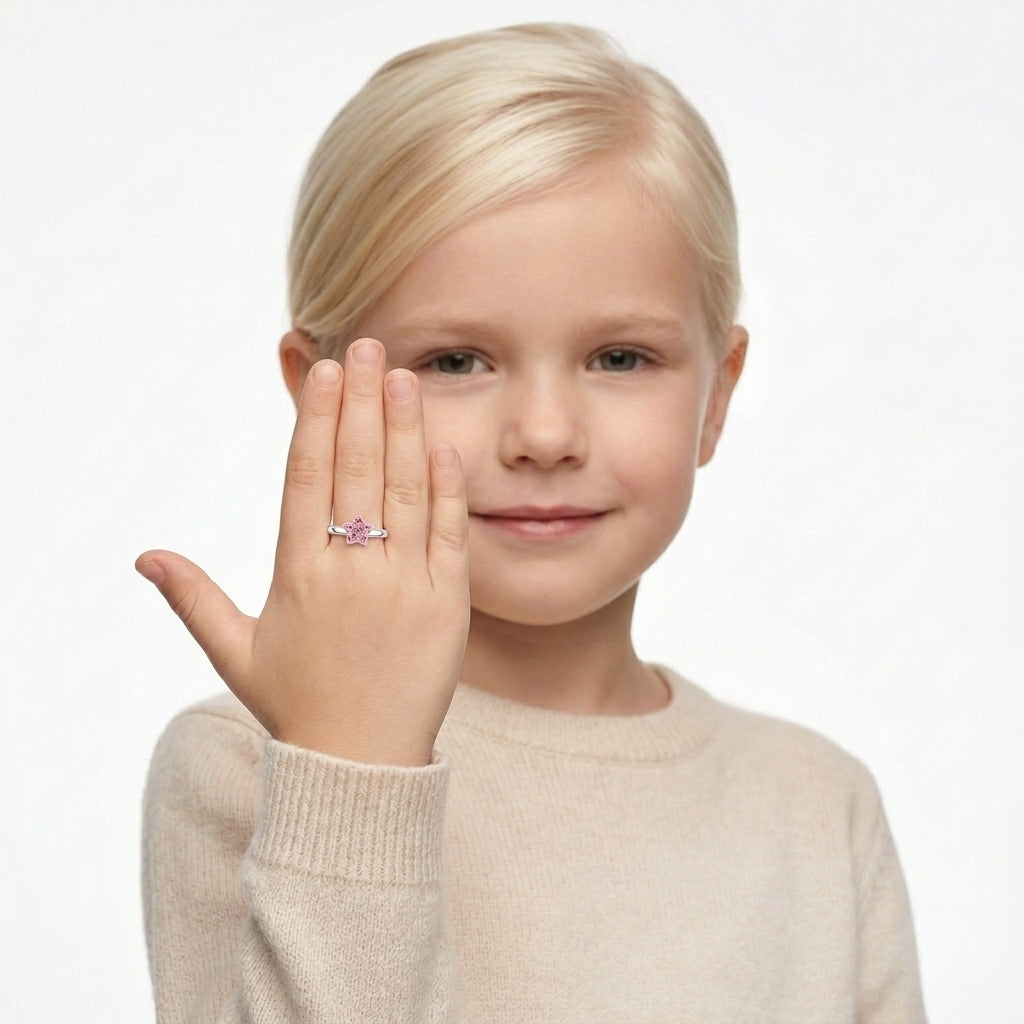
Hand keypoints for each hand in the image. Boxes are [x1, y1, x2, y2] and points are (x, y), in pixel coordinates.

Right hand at [136, 339, 469, 765]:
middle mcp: (351, 572)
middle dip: (361, 403)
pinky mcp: (448, 606)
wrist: (360, 767)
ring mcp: (405, 587)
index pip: (306, 478)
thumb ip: (193, 598)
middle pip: (356, 470)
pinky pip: (450, 535)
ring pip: (406, 492)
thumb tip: (144, 557)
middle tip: (367, 347)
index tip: (325, 373)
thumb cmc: (295, 706)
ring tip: (403, 377)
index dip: (316, 420)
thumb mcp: (234, 652)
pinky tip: (443, 444)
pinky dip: (447, 488)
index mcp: (297, 575)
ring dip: (405, 429)